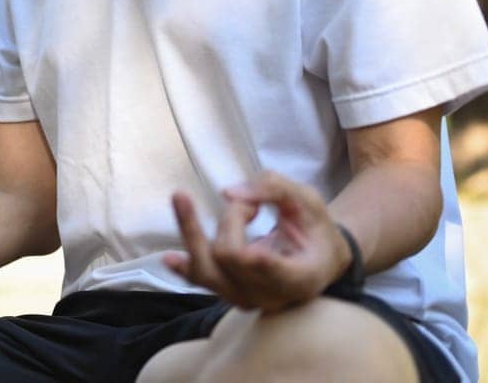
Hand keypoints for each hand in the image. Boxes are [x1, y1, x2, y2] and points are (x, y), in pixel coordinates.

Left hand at [163, 171, 352, 312]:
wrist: (319, 258)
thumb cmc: (314, 226)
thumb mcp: (307, 200)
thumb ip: (274, 189)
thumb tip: (227, 193)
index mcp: (301, 277)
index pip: (267, 269)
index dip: (254, 252)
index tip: (249, 214)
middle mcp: (272, 296)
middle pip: (228, 254)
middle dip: (233, 217)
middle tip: (251, 205)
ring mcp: (247, 298)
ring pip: (205, 270)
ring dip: (192, 229)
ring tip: (181, 196)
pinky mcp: (228, 292)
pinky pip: (200, 280)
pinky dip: (183, 267)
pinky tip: (168, 258)